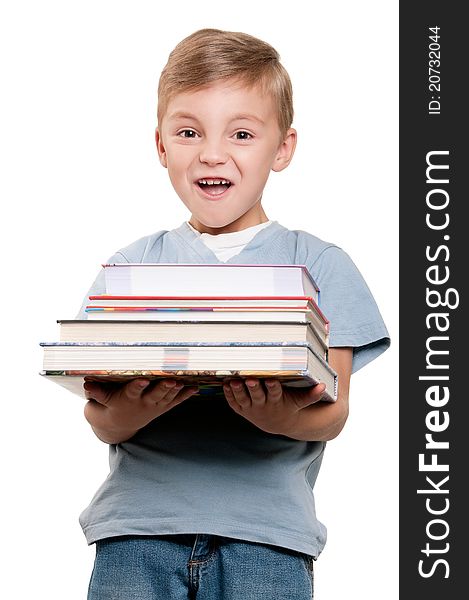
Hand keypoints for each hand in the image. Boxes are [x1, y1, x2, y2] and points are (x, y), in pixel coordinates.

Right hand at [83, 378, 198, 442]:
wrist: (118, 426)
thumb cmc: (109, 406)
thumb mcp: (101, 401)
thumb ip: (97, 392)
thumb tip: (87, 385)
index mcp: (127, 399)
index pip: (132, 391)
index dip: (138, 386)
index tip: (143, 379)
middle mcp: (143, 404)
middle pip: (154, 395)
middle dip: (163, 387)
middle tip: (171, 380)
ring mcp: (154, 406)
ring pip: (167, 397)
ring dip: (176, 390)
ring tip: (183, 382)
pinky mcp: (162, 407)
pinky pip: (175, 401)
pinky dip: (185, 395)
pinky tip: (195, 388)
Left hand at [223, 378, 325, 436]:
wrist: (276, 423)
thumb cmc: (289, 407)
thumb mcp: (300, 402)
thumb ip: (311, 395)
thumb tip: (324, 386)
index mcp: (277, 401)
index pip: (275, 393)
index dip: (273, 387)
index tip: (271, 380)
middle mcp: (263, 405)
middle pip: (257, 396)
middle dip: (253, 387)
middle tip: (250, 379)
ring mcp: (251, 408)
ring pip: (243, 399)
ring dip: (238, 390)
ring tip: (233, 380)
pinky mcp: (242, 409)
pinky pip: (234, 403)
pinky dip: (229, 395)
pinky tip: (225, 383)